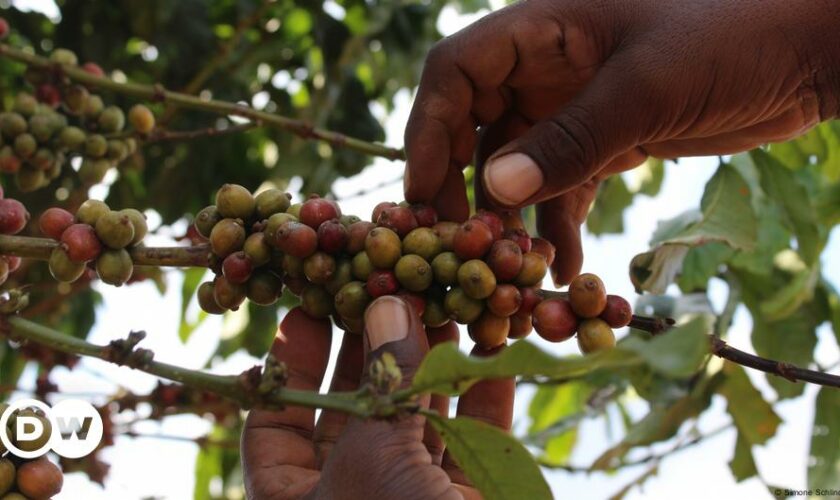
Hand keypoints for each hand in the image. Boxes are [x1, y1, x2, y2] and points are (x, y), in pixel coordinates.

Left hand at [241, 297, 513, 498]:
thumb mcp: (377, 462)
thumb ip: (383, 386)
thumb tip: (385, 306)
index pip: (275, 423)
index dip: (287, 363)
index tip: (305, 309)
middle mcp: (350, 498)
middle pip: (350, 408)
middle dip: (369, 350)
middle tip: (381, 291)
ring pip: (414, 419)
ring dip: (430, 364)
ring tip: (438, 306)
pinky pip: (472, 440)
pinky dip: (482, 396)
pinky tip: (488, 350)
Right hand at [403, 0, 839, 283]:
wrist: (809, 51)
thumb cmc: (734, 36)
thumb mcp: (647, 87)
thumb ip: (571, 138)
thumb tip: (494, 190)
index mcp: (541, 30)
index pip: (455, 72)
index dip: (428, 131)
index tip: (422, 194)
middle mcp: (545, 68)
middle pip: (473, 127)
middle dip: (462, 189)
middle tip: (460, 248)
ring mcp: (573, 108)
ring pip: (517, 168)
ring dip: (512, 222)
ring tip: (512, 275)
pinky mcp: (605, 142)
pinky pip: (563, 190)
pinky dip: (559, 230)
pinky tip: (566, 274)